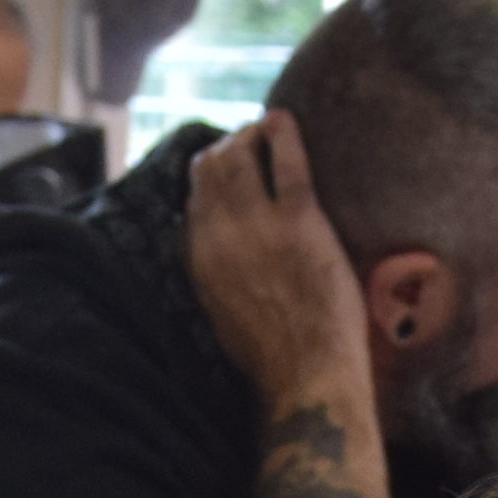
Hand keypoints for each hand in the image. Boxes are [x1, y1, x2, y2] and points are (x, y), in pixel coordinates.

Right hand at [185, 109, 379, 409]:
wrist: (306, 377)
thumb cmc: (272, 357)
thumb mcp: (220, 316)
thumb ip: (211, 276)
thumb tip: (211, 254)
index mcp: (199, 261)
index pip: (191, 200)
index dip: (208, 178)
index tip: (227, 169)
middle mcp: (219, 237)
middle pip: (209, 168)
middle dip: (227, 148)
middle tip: (251, 144)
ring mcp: (257, 226)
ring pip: (238, 156)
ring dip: (250, 136)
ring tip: (266, 133)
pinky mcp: (298, 221)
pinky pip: (285, 161)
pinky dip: (281, 133)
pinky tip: (283, 120)